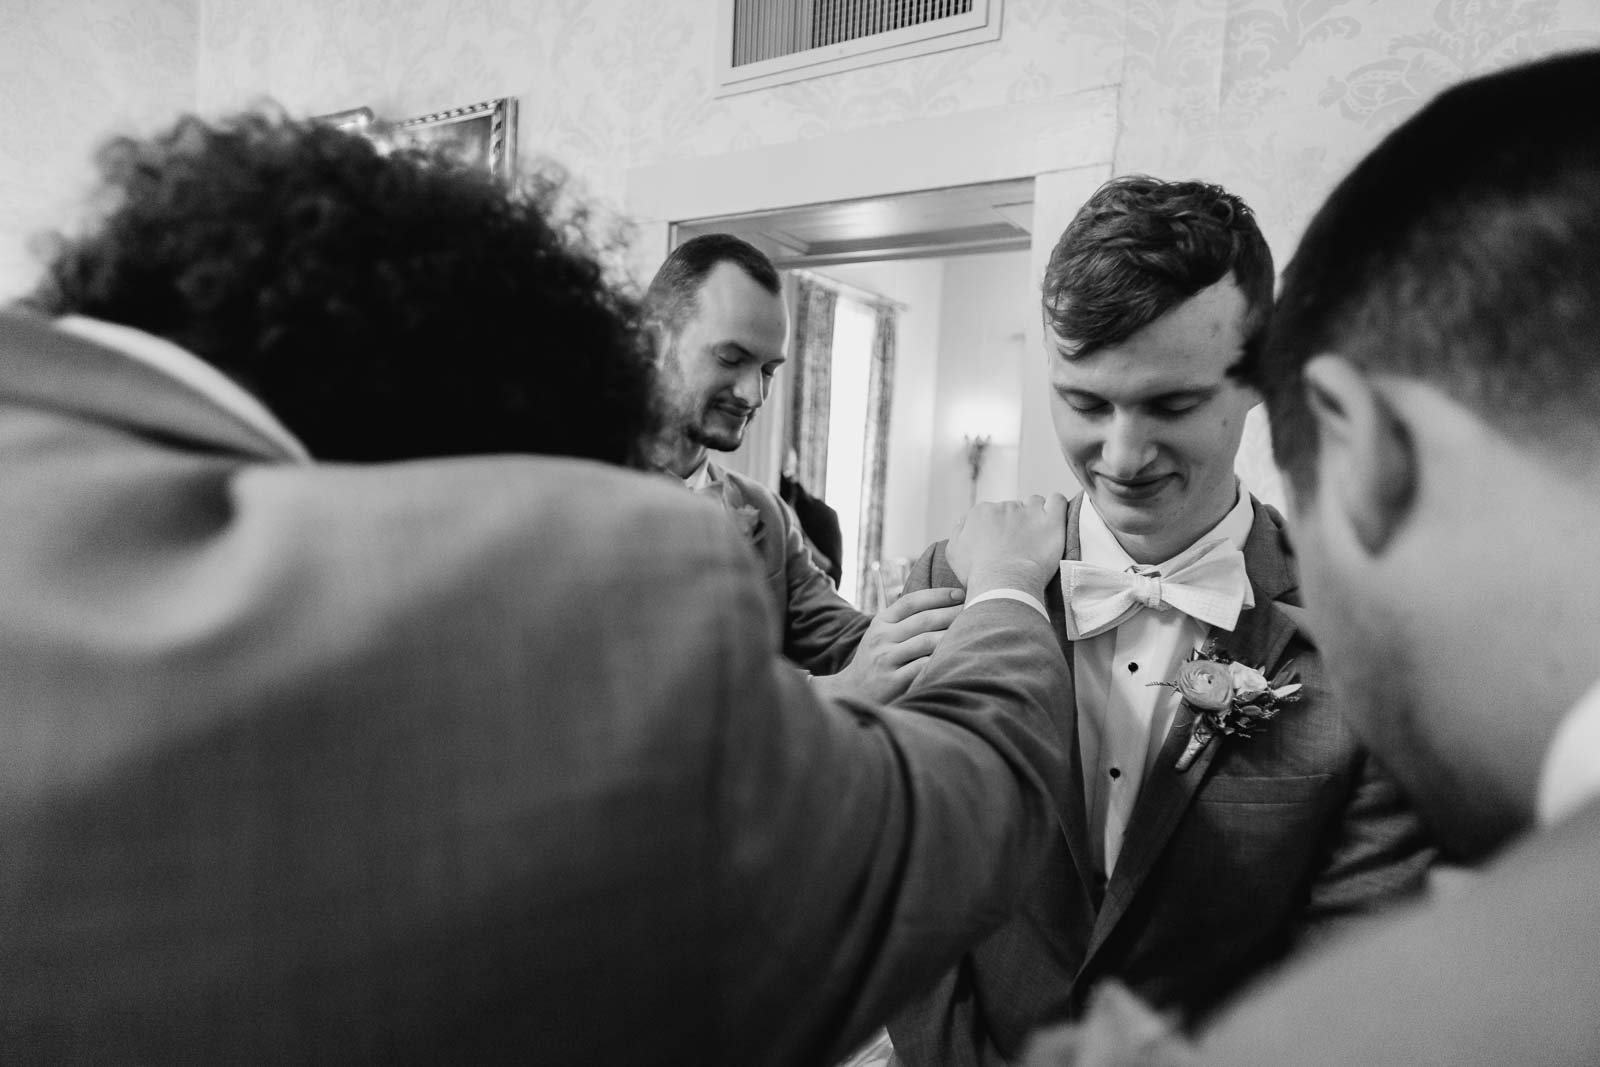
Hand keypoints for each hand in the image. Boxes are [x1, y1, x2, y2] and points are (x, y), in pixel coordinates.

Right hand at [812, 587, 964, 704]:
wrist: (852, 692)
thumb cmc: (877, 659)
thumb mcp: (881, 634)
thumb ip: (903, 619)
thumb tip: (942, 600)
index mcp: (881, 622)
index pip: (911, 601)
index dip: (938, 595)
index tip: (960, 593)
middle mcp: (881, 637)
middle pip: (923, 620)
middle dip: (952, 613)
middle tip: (976, 609)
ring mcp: (886, 659)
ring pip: (926, 642)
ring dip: (951, 636)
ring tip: (972, 632)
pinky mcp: (892, 681)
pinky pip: (922, 667)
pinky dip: (940, 660)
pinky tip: (957, 656)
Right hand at [946, 494, 1068, 597]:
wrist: (1003, 584)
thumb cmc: (978, 574)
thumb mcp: (954, 553)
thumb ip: (959, 532)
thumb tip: (965, 521)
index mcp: (982, 513)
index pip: (993, 512)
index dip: (999, 528)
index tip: (1003, 545)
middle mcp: (1004, 507)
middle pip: (1014, 508)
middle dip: (1017, 523)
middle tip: (1020, 546)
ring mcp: (1029, 512)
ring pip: (1035, 503)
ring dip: (1036, 514)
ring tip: (1037, 535)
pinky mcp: (1051, 520)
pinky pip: (1058, 501)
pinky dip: (1057, 507)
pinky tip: (1055, 519)